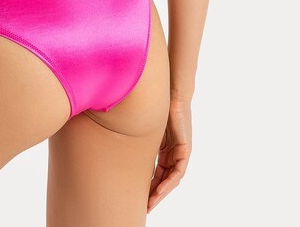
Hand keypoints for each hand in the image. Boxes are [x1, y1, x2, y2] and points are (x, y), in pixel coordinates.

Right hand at [147, 96, 191, 212]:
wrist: (170, 92)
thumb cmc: (155, 105)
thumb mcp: (145, 129)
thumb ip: (138, 139)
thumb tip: (115, 140)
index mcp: (165, 149)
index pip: (157, 173)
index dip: (149, 186)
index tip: (139, 197)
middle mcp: (173, 152)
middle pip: (164, 179)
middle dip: (154, 194)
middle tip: (144, 206)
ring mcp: (180, 151)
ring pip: (171, 178)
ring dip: (161, 192)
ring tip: (150, 203)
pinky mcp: (184, 149)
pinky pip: (177, 171)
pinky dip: (168, 182)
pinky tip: (158, 190)